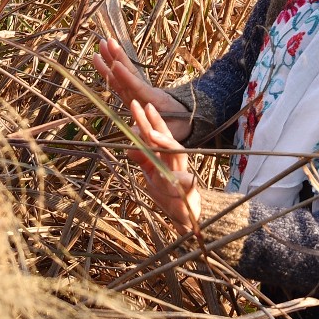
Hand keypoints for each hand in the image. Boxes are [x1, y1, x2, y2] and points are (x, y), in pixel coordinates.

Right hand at [93, 37, 191, 142]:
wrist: (188, 120)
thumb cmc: (179, 126)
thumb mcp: (167, 132)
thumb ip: (151, 132)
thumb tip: (132, 133)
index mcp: (152, 100)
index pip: (137, 86)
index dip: (126, 77)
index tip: (116, 65)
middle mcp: (144, 92)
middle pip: (130, 73)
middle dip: (118, 58)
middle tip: (107, 42)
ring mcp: (140, 91)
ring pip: (125, 73)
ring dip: (114, 58)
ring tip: (103, 42)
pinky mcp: (137, 93)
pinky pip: (124, 79)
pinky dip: (114, 69)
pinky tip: (107, 59)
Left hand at [126, 97, 200, 234]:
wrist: (185, 214)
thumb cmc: (168, 192)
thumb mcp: (151, 175)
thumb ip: (143, 160)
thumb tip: (129, 148)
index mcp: (164, 157)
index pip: (154, 135)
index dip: (146, 120)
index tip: (137, 104)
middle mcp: (174, 161)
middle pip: (165, 138)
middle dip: (155, 122)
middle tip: (145, 107)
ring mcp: (182, 174)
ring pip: (177, 155)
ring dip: (165, 144)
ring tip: (152, 134)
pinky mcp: (189, 191)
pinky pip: (188, 184)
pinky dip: (185, 180)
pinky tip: (179, 177)